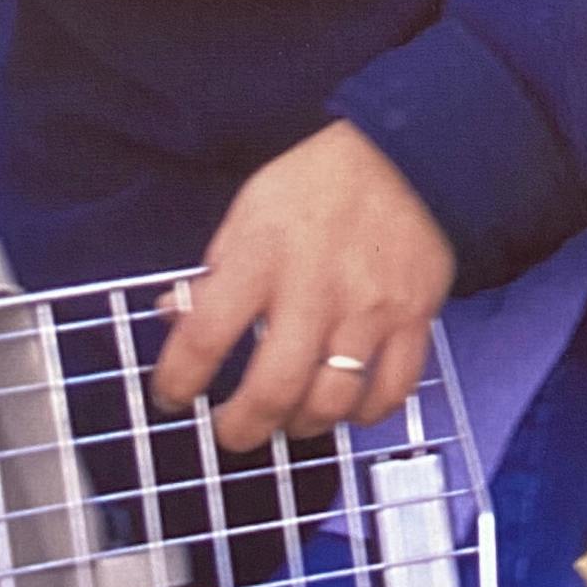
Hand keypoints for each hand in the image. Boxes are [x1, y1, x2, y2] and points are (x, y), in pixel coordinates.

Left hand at [150, 122, 455, 451]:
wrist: (403, 154)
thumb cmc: (315, 184)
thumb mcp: (248, 212)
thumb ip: (214, 272)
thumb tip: (175, 318)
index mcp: (261, 255)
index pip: (204, 335)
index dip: (178, 381)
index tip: (173, 396)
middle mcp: (314, 288)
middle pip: (274, 389)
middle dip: (243, 428)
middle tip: (232, 432)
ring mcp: (369, 309)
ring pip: (333, 401)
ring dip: (301, 425)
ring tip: (289, 418)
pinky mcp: (414, 318)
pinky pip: (391, 391)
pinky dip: (365, 414)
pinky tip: (347, 405)